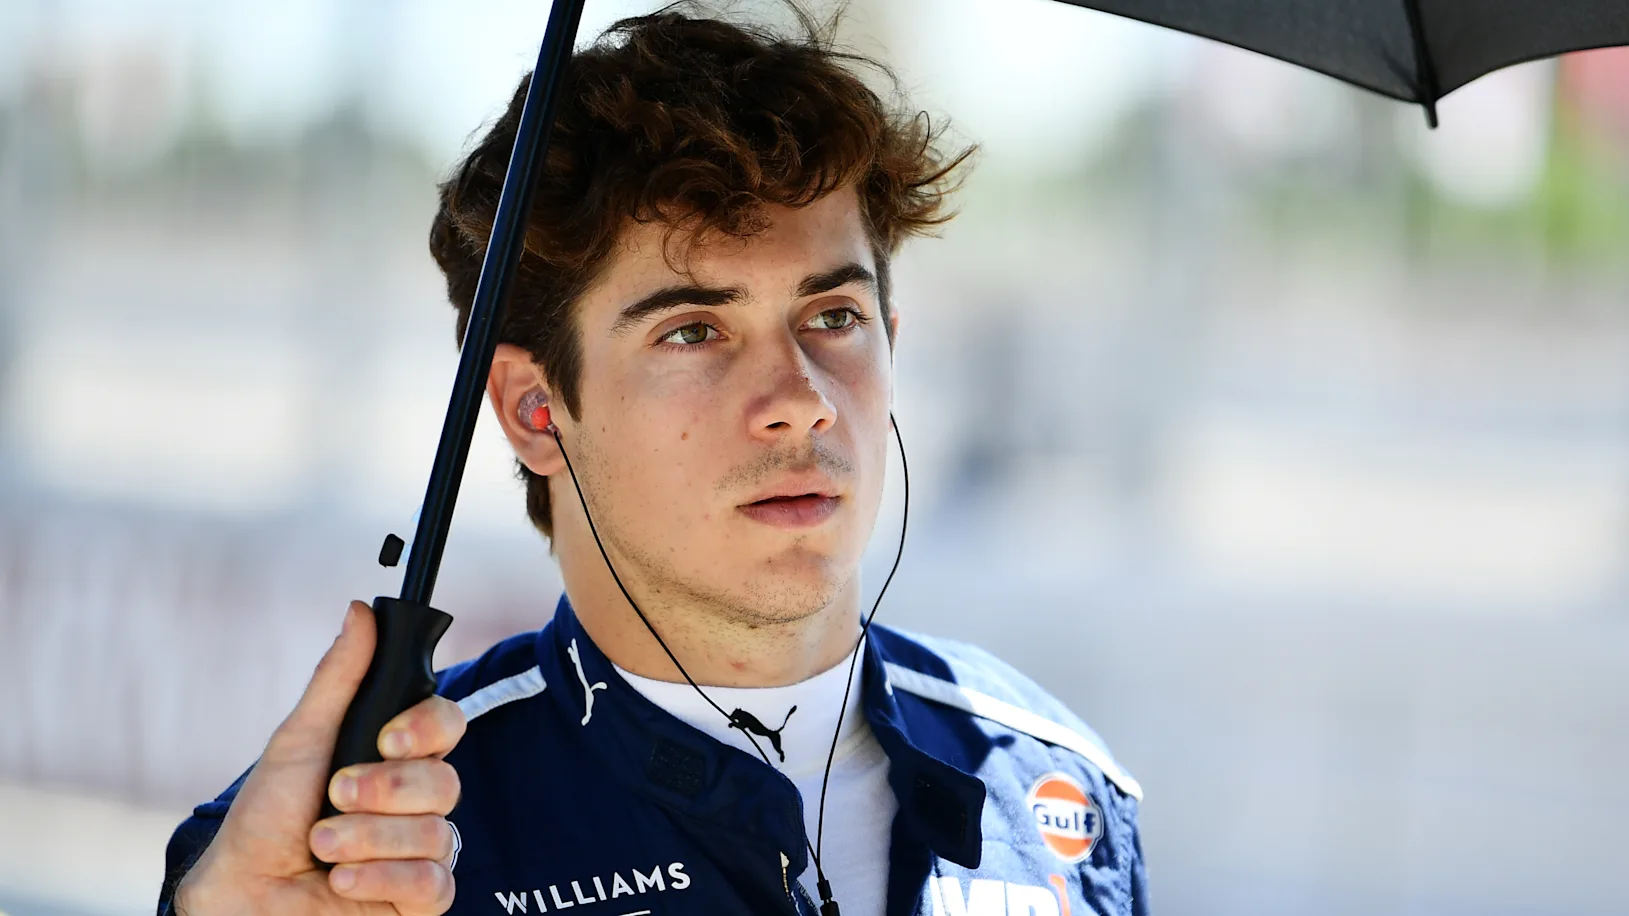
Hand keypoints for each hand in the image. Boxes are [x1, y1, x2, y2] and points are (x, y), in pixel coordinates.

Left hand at [175, 601, 466, 915]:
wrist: (242, 892)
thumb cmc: (265, 816)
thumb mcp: (299, 738)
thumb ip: (339, 678)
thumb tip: (361, 611)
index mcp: (395, 757)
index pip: (446, 726)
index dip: (426, 730)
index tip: (386, 739)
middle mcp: (414, 801)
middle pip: (446, 782)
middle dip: (385, 792)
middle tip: (335, 797)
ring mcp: (418, 850)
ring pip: (437, 834)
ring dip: (369, 839)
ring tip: (322, 846)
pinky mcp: (417, 900)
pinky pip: (432, 883)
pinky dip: (382, 879)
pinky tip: (342, 881)